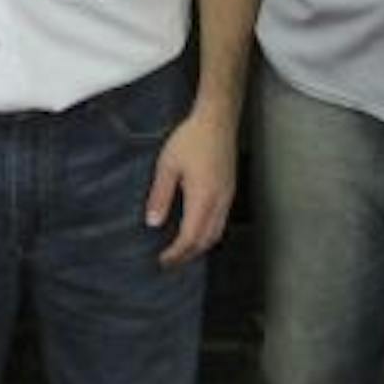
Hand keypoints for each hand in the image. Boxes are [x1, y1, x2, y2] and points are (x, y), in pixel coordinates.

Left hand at [145, 106, 237, 268]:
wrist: (217, 121)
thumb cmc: (190, 139)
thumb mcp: (167, 165)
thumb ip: (160, 195)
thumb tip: (153, 222)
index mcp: (202, 198)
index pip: (190, 237)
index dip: (176, 253)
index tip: (162, 261)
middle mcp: (219, 202)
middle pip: (206, 241)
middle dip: (188, 255)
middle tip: (170, 262)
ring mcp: (227, 197)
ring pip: (216, 233)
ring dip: (199, 246)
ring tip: (181, 251)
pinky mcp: (229, 191)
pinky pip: (221, 222)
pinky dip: (208, 234)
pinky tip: (196, 230)